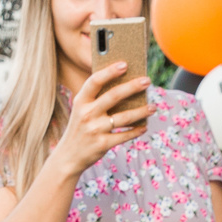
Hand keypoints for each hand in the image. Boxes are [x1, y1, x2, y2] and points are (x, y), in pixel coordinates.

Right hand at [52, 64, 150, 178]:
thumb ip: (97, 99)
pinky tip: (144, 126)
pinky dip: (136, 130)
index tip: (125, 64)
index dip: (110, 71)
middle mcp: (87, 114)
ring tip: (153, 107)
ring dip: (141, 111)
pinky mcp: (102, 144)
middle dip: (133, 86)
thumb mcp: (82, 111)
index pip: (95, 81)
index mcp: (80, 101)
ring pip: (124, 117)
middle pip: (113, 96)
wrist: (68, 157)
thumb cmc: (80, 128)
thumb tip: (126, 86)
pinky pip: (125, 135)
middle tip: (147, 80)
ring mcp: (95, 130)